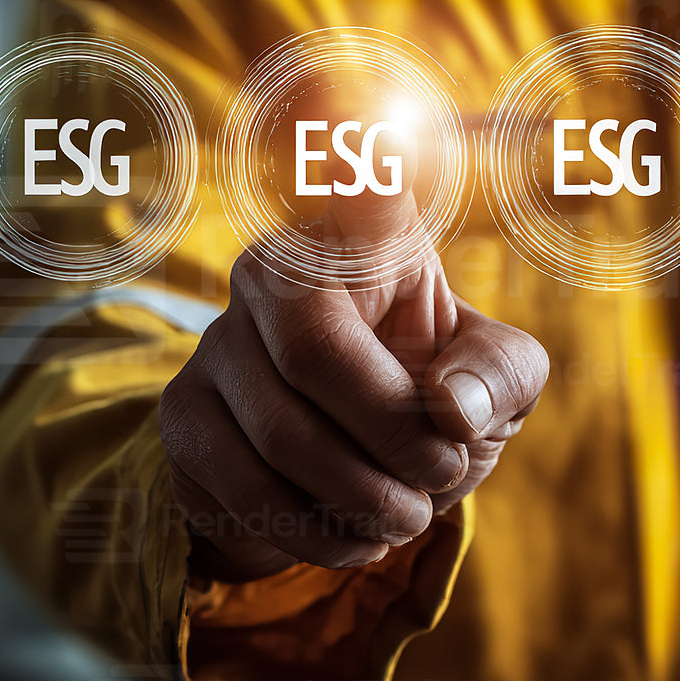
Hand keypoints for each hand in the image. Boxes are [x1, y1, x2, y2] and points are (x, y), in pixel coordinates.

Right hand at [159, 169, 548, 581]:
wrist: (350, 460)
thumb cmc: (433, 392)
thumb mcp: (497, 381)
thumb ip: (499, 377)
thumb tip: (452, 409)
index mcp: (362, 240)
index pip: (363, 194)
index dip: (368, 170)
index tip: (382, 145)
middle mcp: (269, 272)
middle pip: (316, 354)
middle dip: (391, 439)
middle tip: (441, 477)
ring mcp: (213, 344)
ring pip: (275, 439)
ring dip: (358, 502)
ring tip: (402, 518)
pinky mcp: (180, 417)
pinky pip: (238, 492)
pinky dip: (311, 536)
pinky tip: (350, 535)